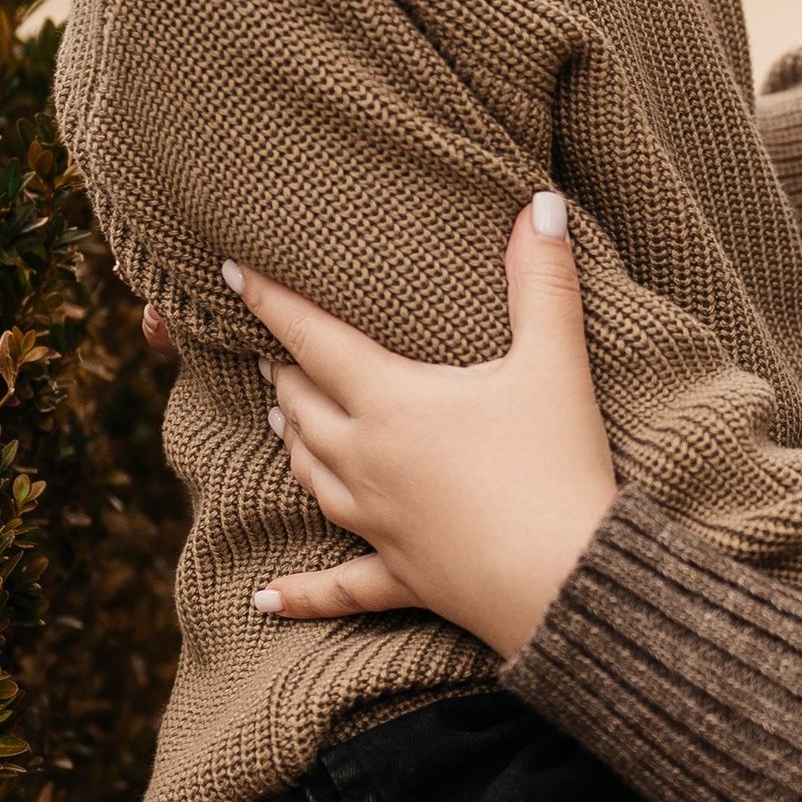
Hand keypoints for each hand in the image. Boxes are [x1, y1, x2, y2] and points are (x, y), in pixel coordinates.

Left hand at [233, 196, 616, 659]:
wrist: (570, 582)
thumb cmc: (559, 468)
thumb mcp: (555, 364)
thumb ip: (543, 281)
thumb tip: (541, 202)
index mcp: (393, 403)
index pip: (316, 338)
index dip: (272, 301)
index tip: (231, 271)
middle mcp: (367, 461)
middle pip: (304, 406)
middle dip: (283, 371)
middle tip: (265, 348)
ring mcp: (378, 524)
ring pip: (311, 475)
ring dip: (291, 441)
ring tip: (279, 418)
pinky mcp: (401, 577)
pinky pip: (337, 586)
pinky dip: (298, 591)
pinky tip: (263, 598)